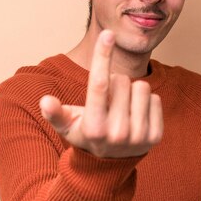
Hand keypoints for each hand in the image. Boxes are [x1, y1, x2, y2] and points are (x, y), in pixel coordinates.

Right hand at [39, 30, 162, 157]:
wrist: (109, 166)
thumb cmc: (85, 135)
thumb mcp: (67, 126)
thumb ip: (55, 112)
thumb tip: (45, 101)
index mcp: (93, 127)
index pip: (99, 84)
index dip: (102, 56)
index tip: (107, 34)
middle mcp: (116, 133)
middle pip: (122, 80)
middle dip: (116, 83)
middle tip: (110, 101)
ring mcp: (138, 136)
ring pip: (142, 86)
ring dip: (132, 91)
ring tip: (123, 107)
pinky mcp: (155, 137)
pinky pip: (155, 98)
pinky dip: (146, 102)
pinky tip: (136, 115)